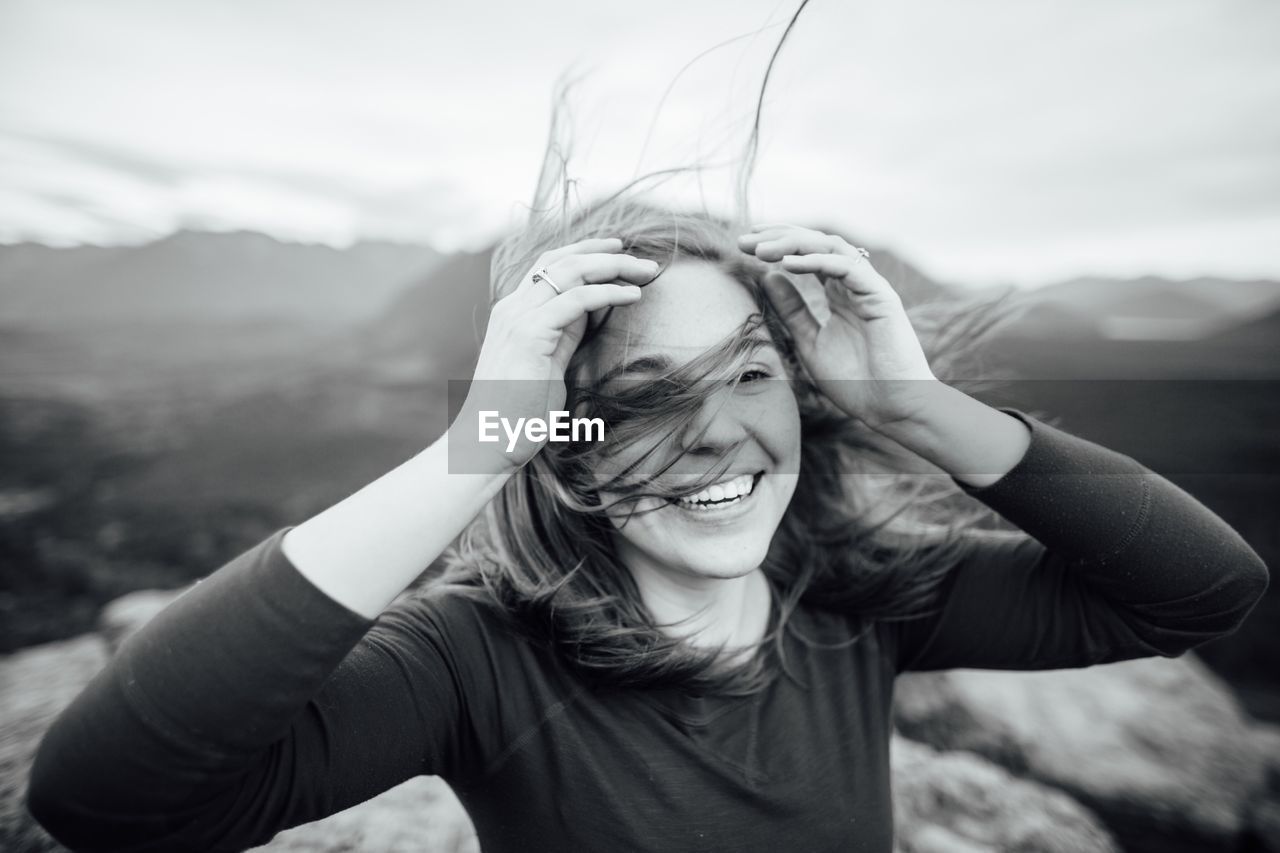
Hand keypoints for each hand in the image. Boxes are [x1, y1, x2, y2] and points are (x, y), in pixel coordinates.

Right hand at [455, 238, 656, 470]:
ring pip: (570, 271)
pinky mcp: (530, 335)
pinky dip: (608, 292)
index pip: (548, 264)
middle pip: (562, 259)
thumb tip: (589, 312)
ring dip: (613, 266)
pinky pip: (576, 300)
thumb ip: (563, 335)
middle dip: (605, 253)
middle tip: (642, 259)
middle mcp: (512, 308)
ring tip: (645, 271)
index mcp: (514, 313)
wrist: (488, 440)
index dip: (584, 251)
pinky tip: (632, 295)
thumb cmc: (518, 412)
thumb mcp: (547, 364)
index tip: (617, 250)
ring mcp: (518, 318)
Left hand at [737, 224, 937, 430]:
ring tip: (760, 249)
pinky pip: (846, 268)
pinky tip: (788, 264)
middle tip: (744, 240)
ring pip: (830, 247)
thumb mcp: (810, 342)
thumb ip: (792, 310)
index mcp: (839, 293)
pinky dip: (816, 262)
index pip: (807, 255)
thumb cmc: (856, 381)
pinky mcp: (880, 295)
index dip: (777, 245)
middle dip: (779, 237)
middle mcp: (854, 284)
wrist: (891, 407)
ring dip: (793, 244)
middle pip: (815, 244)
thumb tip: (768, 276)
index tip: (744, 246)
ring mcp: (869, 287)